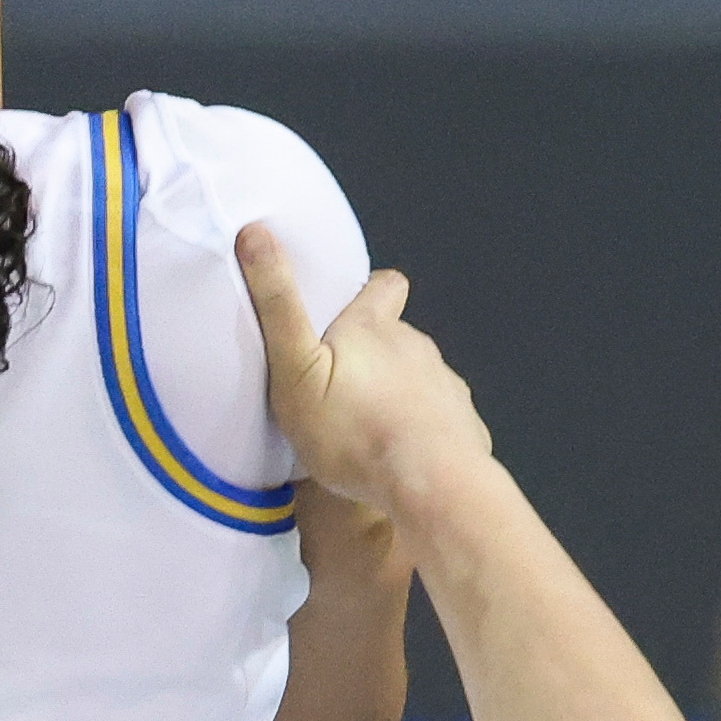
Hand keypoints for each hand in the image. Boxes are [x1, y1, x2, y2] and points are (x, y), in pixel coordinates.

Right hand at [242, 231, 495, 536]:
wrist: (431, 486)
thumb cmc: (355, 432)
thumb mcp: (297, 369)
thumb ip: (278, 305)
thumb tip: (255, 234)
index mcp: (375, 329)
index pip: (383, 285)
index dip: (369, 290)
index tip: (351, 304)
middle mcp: (417, 349)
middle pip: (398, 337)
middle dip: (376, 353)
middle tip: (341, 384)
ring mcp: (447, 388)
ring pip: (419, 380)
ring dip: (396, 395)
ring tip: (366, 429)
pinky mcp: (465, 428)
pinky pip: (440, 423)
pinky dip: (422, 433)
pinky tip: (402, 460)